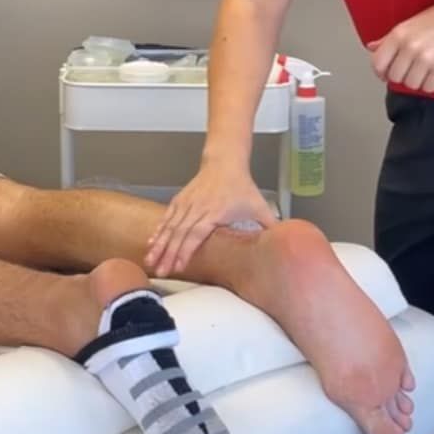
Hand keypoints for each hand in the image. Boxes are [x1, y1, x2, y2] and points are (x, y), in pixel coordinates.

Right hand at [146, 165, 277, 276]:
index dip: (187, 250)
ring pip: (170, 227)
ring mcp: (186, 203)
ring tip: (150, 260)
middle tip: (160, 271)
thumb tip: (283, 244)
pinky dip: (158, 230)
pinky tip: (151, 242)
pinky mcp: (180, 200)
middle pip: (179, 234)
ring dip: (159, 245)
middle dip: (168, 253)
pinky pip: (167, 218)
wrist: (224, 161)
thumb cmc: (242, 186)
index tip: (179, 266)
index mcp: (215, 211)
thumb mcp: (258, 205)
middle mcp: (197, 208)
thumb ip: (269, 226)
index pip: (197, 234)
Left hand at [367, 0, 433, 92]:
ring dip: (418, 81)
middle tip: (412, 70)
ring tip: (426, 70)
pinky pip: (429, 88)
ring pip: (411, 85)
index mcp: (400, 34)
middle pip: (395, 77)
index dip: (381, 72)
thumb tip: (372, 47)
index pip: (378, 63)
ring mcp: (427, 59)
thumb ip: (390, 38)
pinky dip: (432, 84)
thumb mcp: (413, 22)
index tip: (387, 73)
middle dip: (402, 76)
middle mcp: (411, 47)